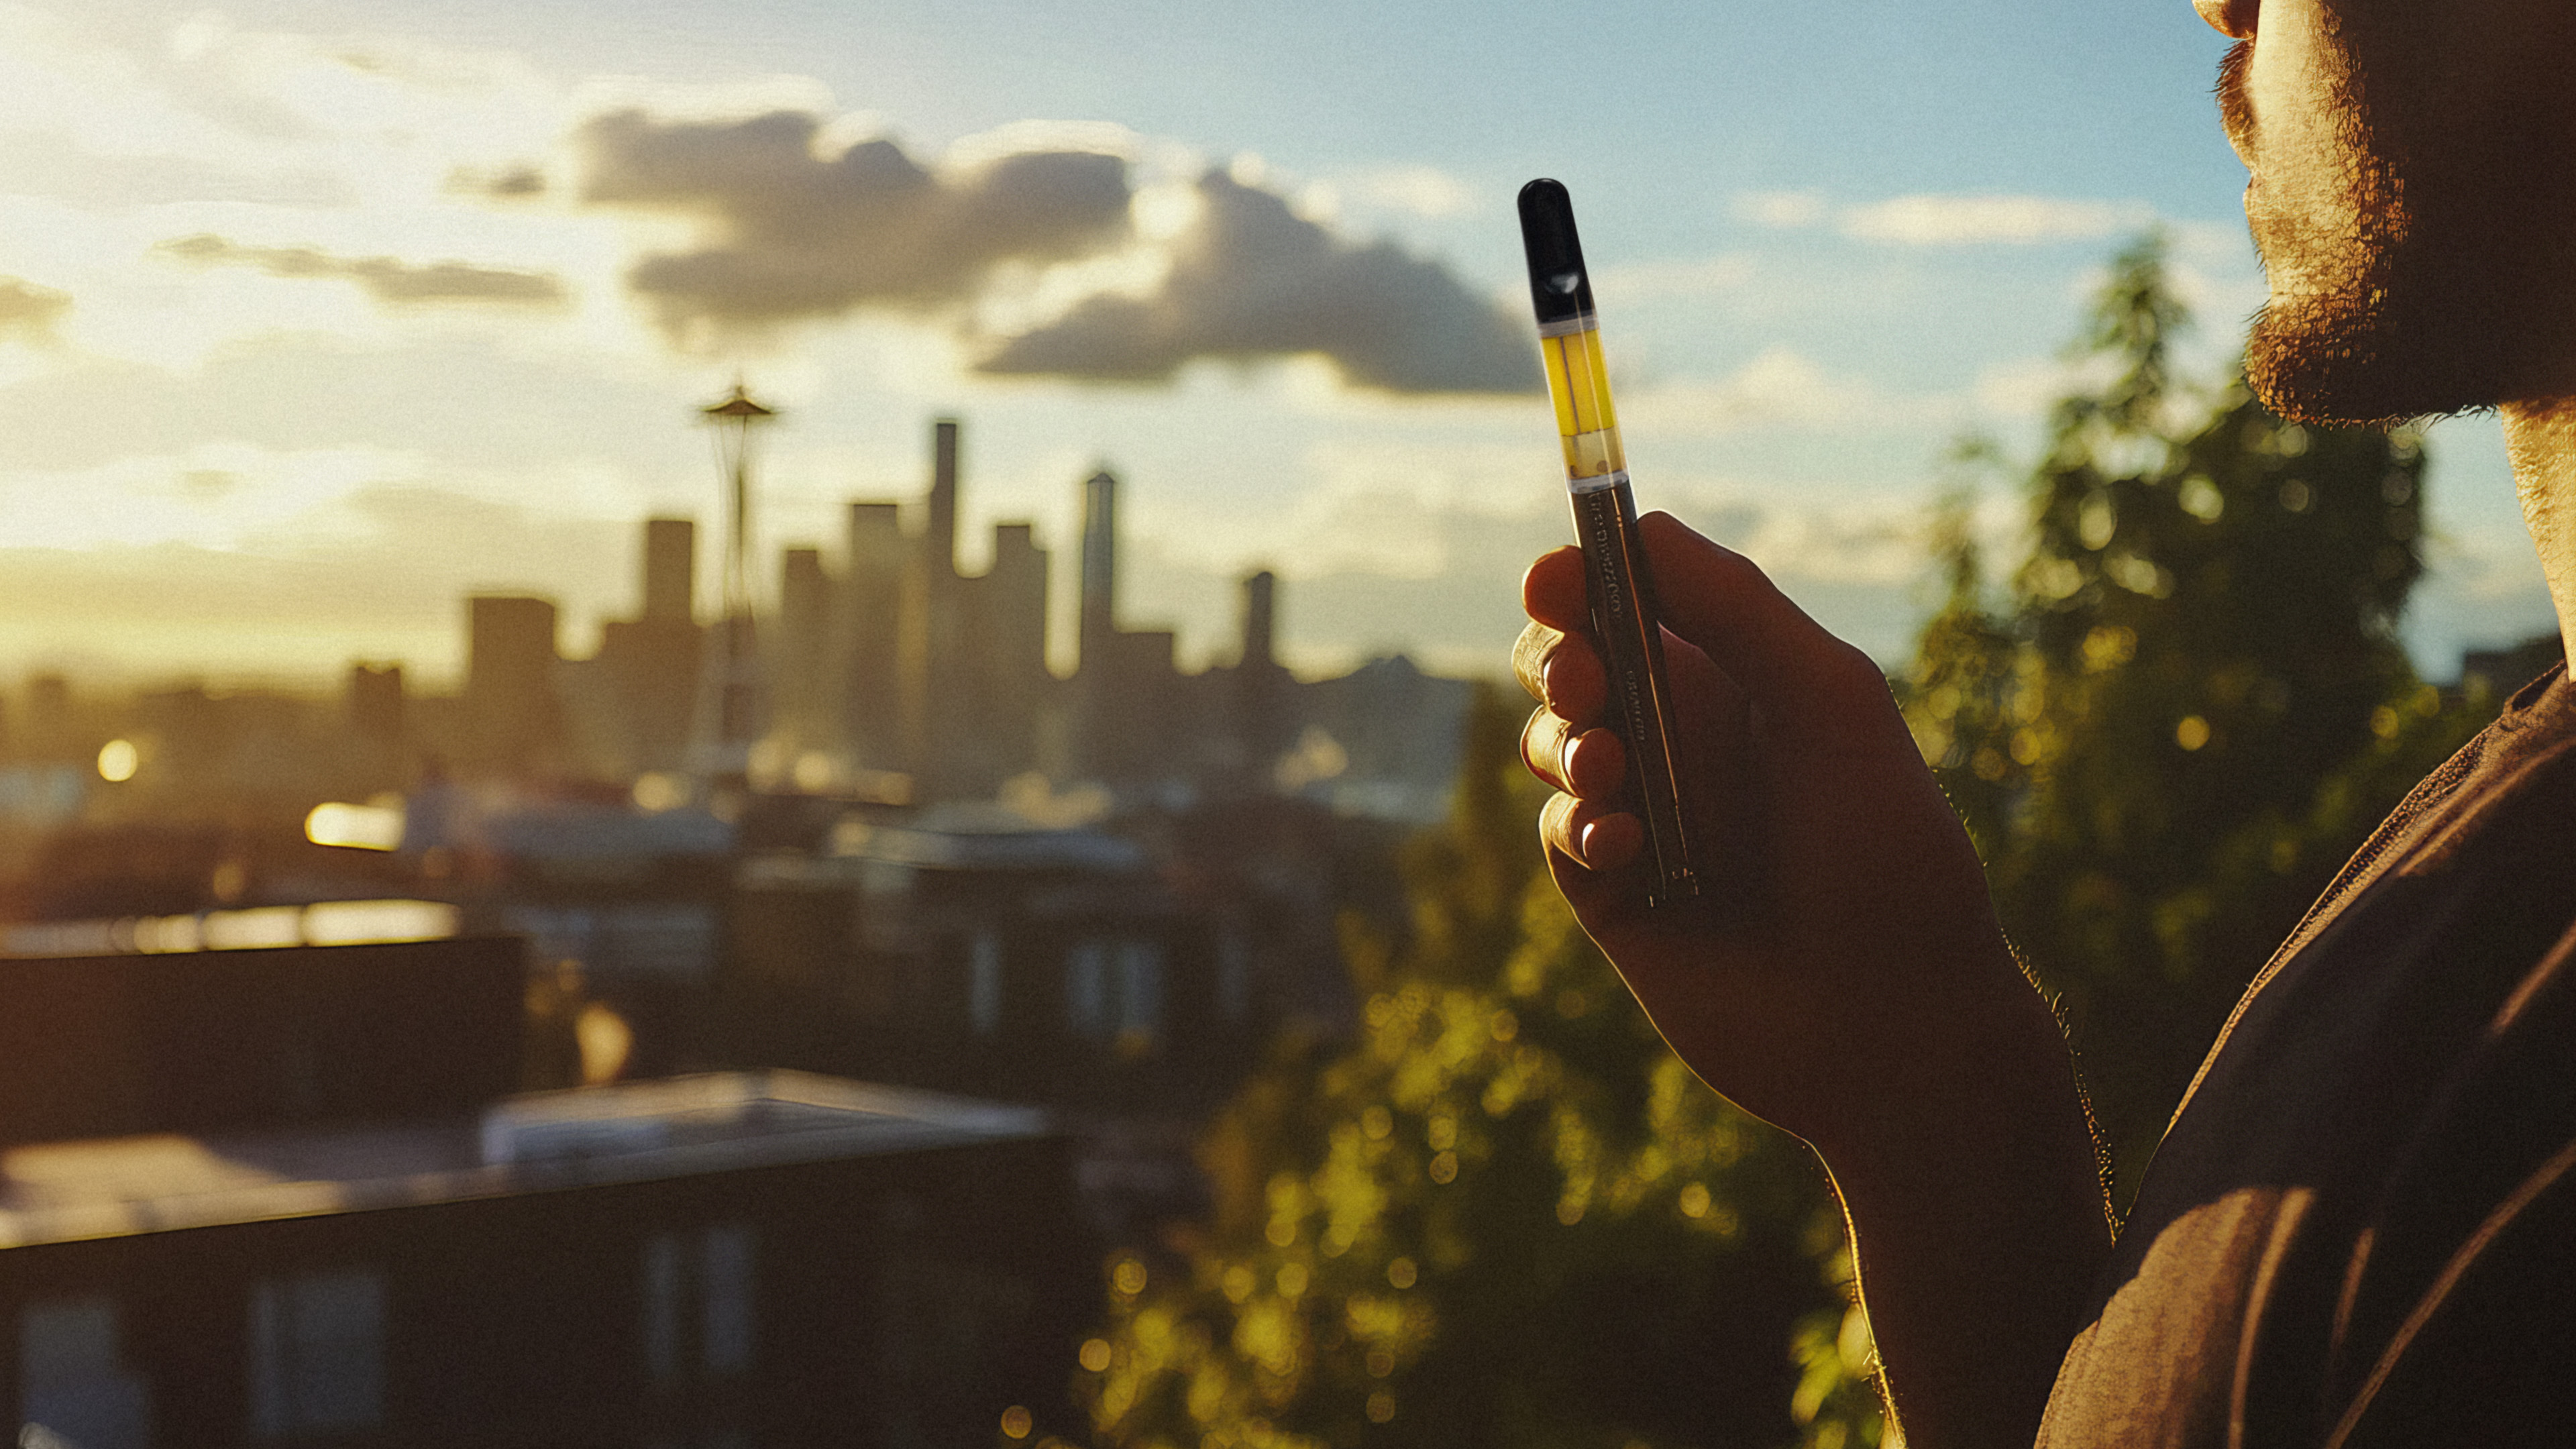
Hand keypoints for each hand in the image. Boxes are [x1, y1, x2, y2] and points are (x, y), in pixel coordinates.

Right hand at [1516, 512, 2034, 1154]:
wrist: (1897, 1021)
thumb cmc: (1890, 854)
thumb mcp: (1833, 703)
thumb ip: (1738, 609)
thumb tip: (1637, 530)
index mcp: (1737, 681)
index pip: (1628, 601)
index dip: (1578, 582)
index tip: (1556, 583)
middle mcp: (1681, 741)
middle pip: (1565, 663)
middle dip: (1556, 660)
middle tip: (1590, 686)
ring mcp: (1643, 818)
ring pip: (1547, 745)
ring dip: (1563, 743)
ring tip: (1613, 773)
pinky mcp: (1613, 900)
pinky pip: (1560, 835)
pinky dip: (1578, 824)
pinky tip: (1625, 846)